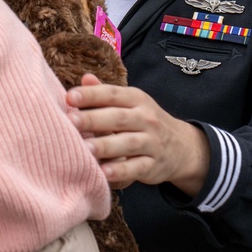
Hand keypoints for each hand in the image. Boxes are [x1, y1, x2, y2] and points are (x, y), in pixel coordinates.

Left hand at [67, 74, 209, 195]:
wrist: (182, 147)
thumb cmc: (144, 122)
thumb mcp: (130, 103)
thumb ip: (105, 94)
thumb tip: (85, 78)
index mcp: (136, 99)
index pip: (113, 94)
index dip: (92, 95)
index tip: (69, 97)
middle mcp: (146, 119)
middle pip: (119, 118)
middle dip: (94, 119)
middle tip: (71, 121)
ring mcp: (151, 143)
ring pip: (128, 143)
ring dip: (105, 146)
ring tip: (85, 148)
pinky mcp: (153, 166)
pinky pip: (137, 168)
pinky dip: (121, 171)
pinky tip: (104, 172)